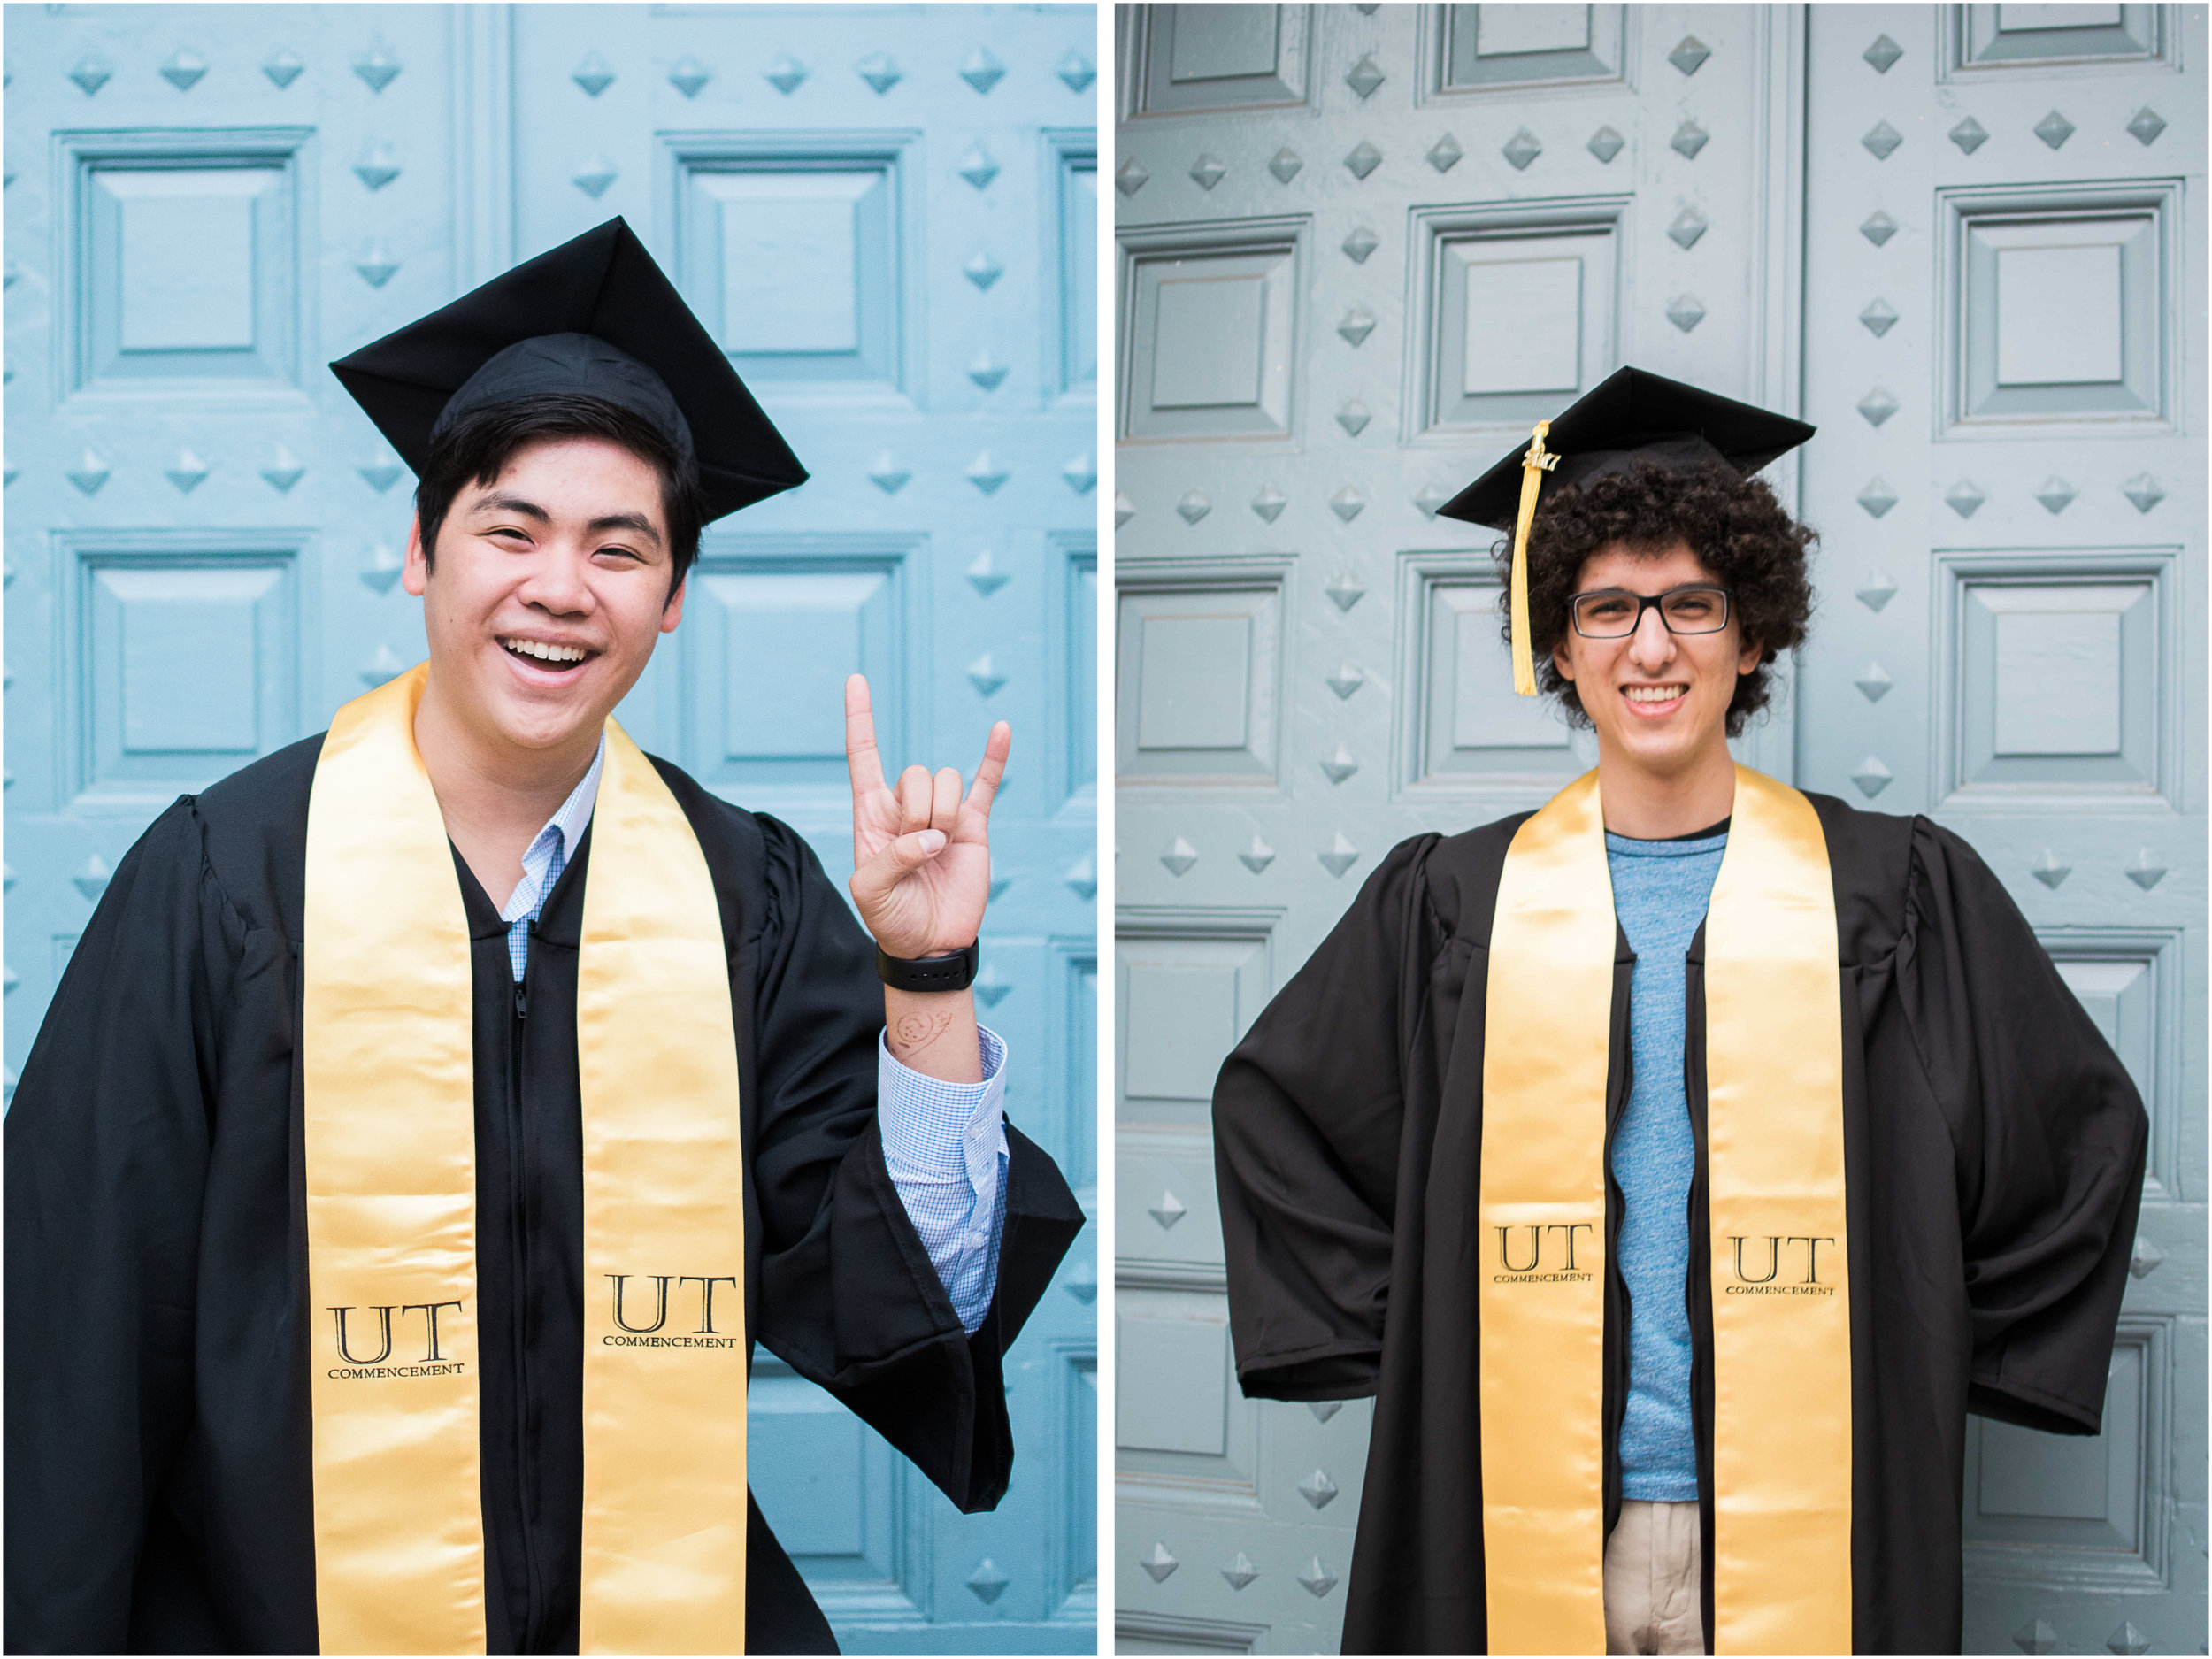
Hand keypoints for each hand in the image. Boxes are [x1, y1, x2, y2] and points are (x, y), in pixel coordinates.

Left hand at [844, 673, 1008, 959]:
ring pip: (947, 780)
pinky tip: (1001, 729)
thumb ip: (893, 857)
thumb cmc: (891, 918)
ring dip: (944, 814)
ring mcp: (941, 813)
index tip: (856, 680)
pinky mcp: (973, 826)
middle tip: (916, 850)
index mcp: (872, 814)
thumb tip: (933, 836)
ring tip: (938, 851)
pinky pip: (986, 783)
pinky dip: (994, 756)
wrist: (930, 943)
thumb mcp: (871, 891)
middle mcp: (906, 806)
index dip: (859, 718)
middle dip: (917, 811)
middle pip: (915, 773)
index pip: (863, 755)